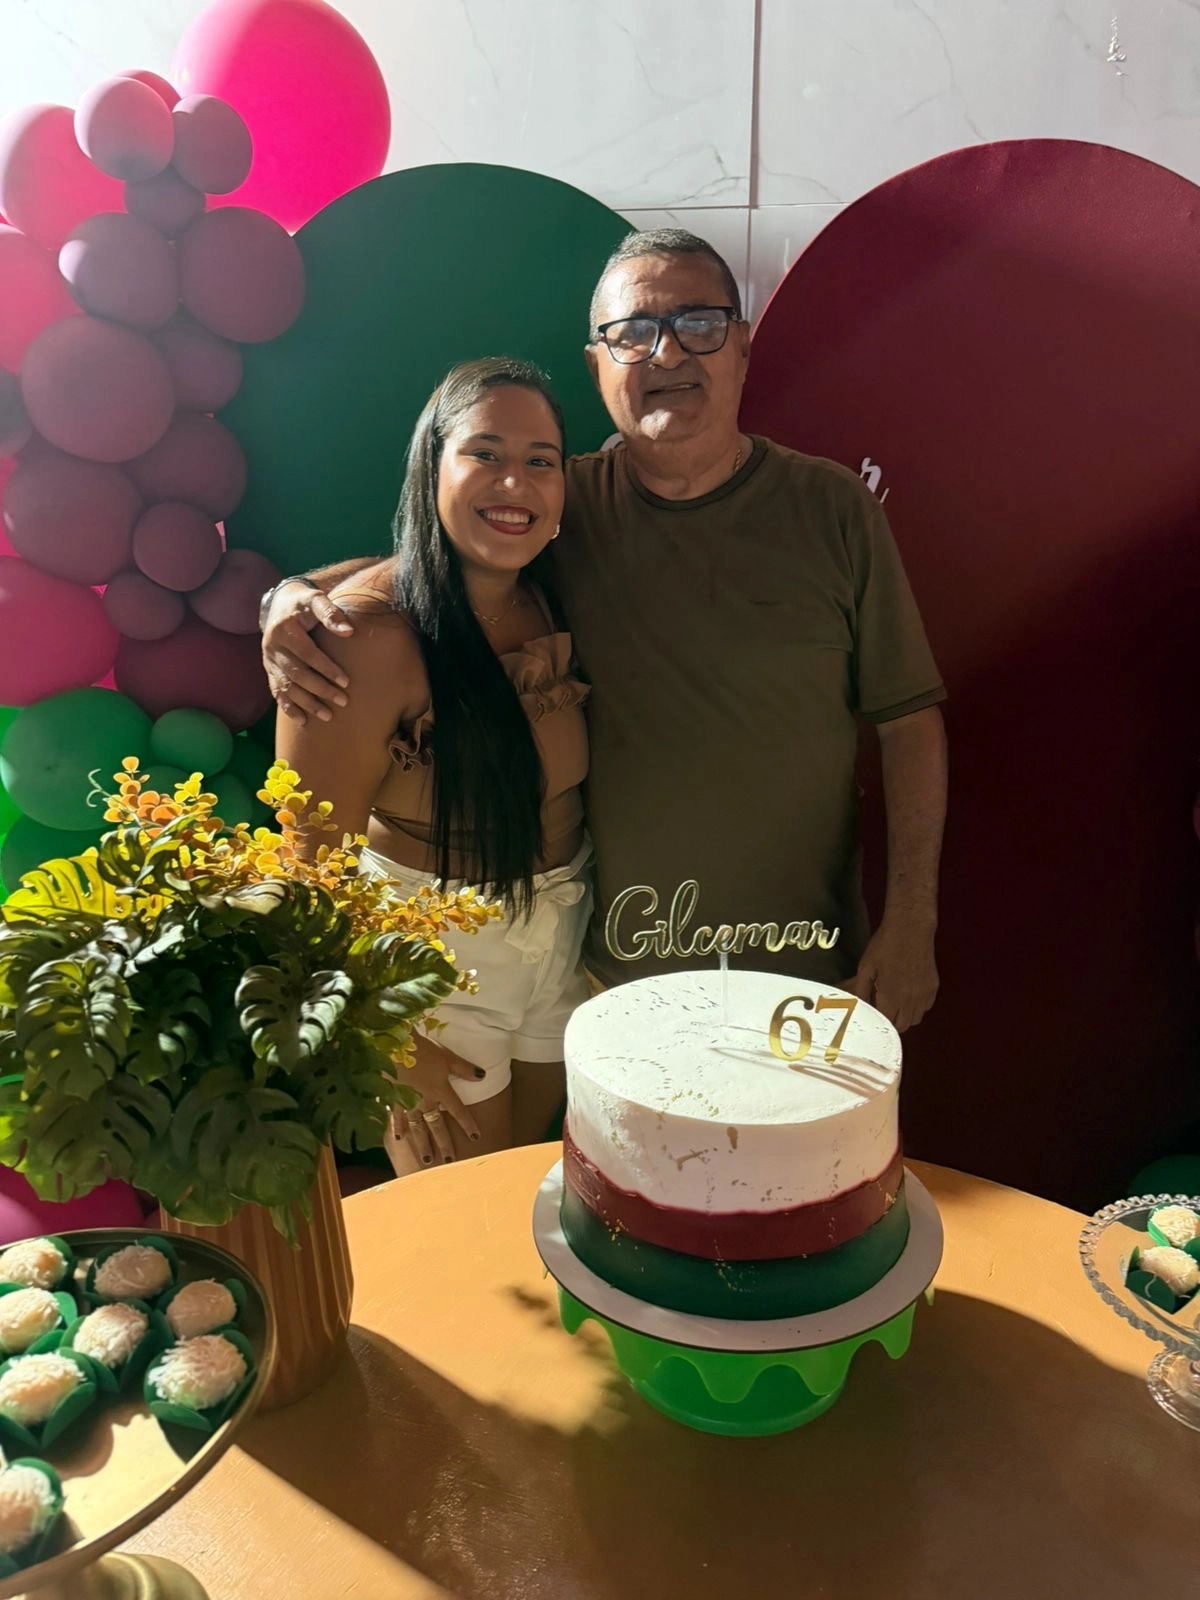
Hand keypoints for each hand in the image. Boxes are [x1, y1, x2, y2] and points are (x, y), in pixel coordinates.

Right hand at [262, 581, 354, 724]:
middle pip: (297, 674)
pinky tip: (302, 721)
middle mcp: (273, 646)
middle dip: (320, 690)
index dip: (327, 668)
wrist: (280, 604)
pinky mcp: (269, 669)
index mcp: (285, 629)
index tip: (346, 682)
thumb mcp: (316, 599)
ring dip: (306, 703)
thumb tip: (349, 631)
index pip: (308, 653)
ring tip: (327, 716)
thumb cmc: (304, 603)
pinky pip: (276, 691)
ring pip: (286, 686)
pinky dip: (288, 708)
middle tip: (343, 701)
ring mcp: (268, 660)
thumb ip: (331, 613)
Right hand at [391, 1033, 485, 1165]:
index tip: (475, 1137)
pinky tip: (399, 1138)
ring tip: (428, 1160)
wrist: (392, 1048)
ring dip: (423, 1144)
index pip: (458, 1110)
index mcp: (440, 1091)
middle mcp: (425, 1102)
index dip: (467, 1123)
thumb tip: (482, 1076)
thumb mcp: (446, 1056)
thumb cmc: (421, 1050)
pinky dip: (397, 1128)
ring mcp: (408, 1103)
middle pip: (437, 1126)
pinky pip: (396, 1118)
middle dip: (444, 1143)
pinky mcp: (392, 1100)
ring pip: (417, 1128)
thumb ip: (463, 1068)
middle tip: (450, 1161)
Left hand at [845, 918, 938, 1033]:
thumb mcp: (865, 967)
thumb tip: (857, 1006)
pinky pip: (925, 1007)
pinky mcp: (933, 987)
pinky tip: (908, 995)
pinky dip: (917, 1007)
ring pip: (915, 1019)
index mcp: (891, 996)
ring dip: (904, 1017)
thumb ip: (861, 991)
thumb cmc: (885, 945)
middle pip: (902, 1026)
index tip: (872, 1016)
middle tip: (882, 1011)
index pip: (885, 1023)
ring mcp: (924, 994)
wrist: (910, 927)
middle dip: (891, 1023)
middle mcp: (910, 1000)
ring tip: (894, 1004)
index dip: (877, 1022)